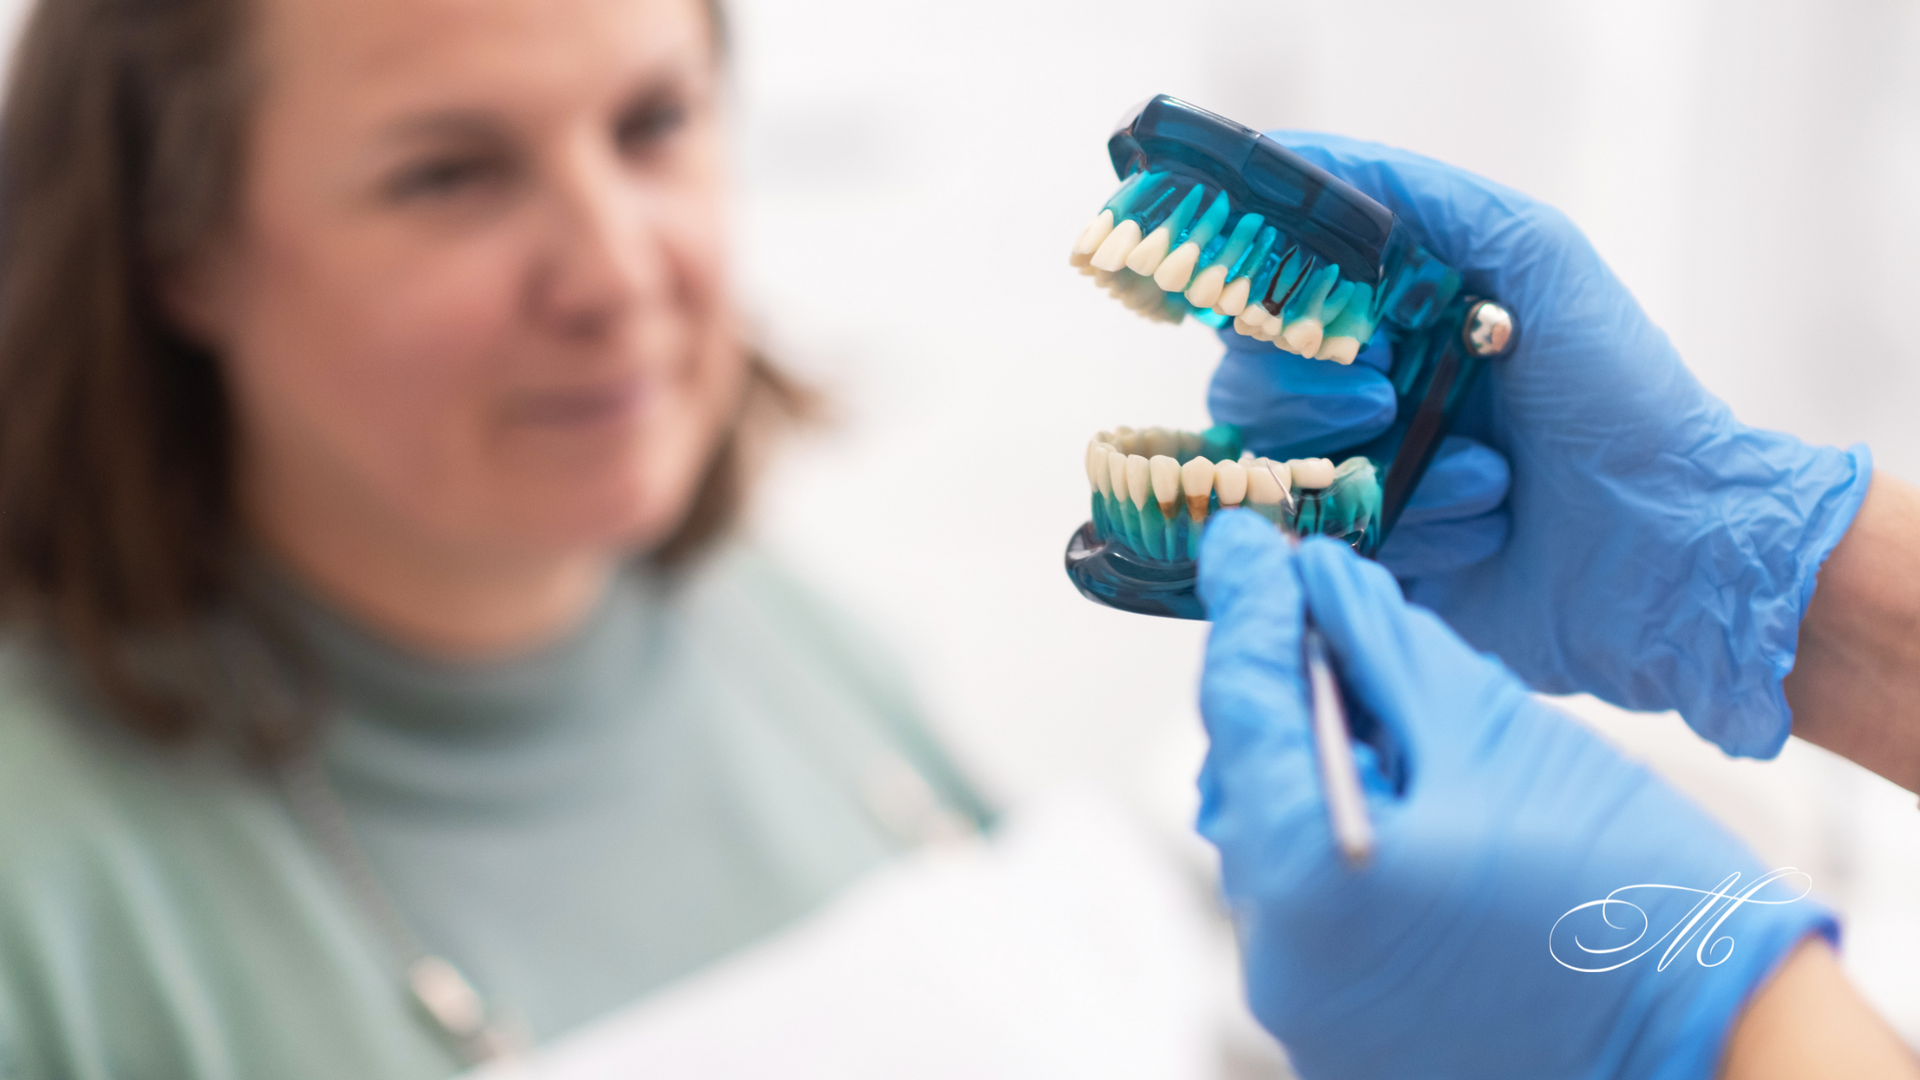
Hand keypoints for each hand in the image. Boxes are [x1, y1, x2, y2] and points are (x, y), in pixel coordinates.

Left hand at [1195, 512, 1833, 1078]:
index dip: (1244, 604)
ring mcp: (1305, 1007)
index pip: (1240, 703)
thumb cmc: (1627, 888)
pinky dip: (1334, 832)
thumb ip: (1382, 646)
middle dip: (1274, 683)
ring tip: (1365, 695)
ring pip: (1271, 839)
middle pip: (1243, 775)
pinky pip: (1305, 905)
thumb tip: (1315, 580)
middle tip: (1309, 604)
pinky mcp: (1340, 1032)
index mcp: (1308, 874)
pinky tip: (1392, 786)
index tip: (1243, 540)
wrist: (1718, 1041)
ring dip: (1305, 759)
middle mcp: (1278, 957)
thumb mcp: (1492, 731)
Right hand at [1208, 134, 1871, 757]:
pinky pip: (1324, 550)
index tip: (1346, 328)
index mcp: (1387, 317)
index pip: (1260, 303)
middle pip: (1242, 392)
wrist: (1675, 543)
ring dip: (1385, 473)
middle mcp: (1357, 393)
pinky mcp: (1369, 561)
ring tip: (1486, 478)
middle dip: (1313, 399)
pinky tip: (1484, 526)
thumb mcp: (1535, 254)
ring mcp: (1357, 482)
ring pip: (1276, 477)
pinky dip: (1408, 535)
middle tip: (1388, 401)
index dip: (1282, 314)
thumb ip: (1417, 196)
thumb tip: (1295, 157)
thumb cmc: (1621, 394)